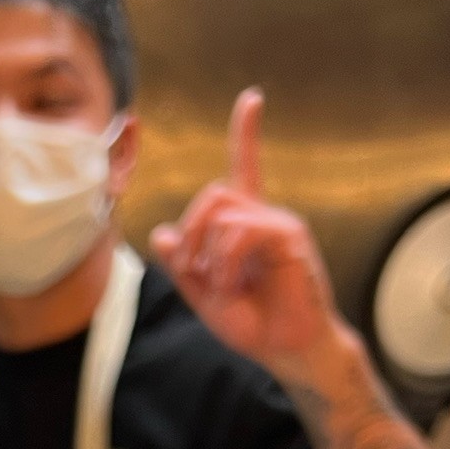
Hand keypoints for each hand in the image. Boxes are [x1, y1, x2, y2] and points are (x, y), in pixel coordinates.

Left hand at [150, 89, 342, 383]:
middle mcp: (263, 217)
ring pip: (222, 211)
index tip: (253, 98)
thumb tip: (160, 234)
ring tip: (219, 288)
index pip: (244, 168)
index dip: (246, 134)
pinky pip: (242, 230)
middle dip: (189, 232)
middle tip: (190, 272)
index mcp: (245, 226)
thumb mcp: (204, 296)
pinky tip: (230, 286)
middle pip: (213, 193)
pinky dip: (224, 261)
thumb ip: (183, 267)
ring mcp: (278, 224)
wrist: (287, 350)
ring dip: (206, 253)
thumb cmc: (253, 324)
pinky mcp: (289, 237)